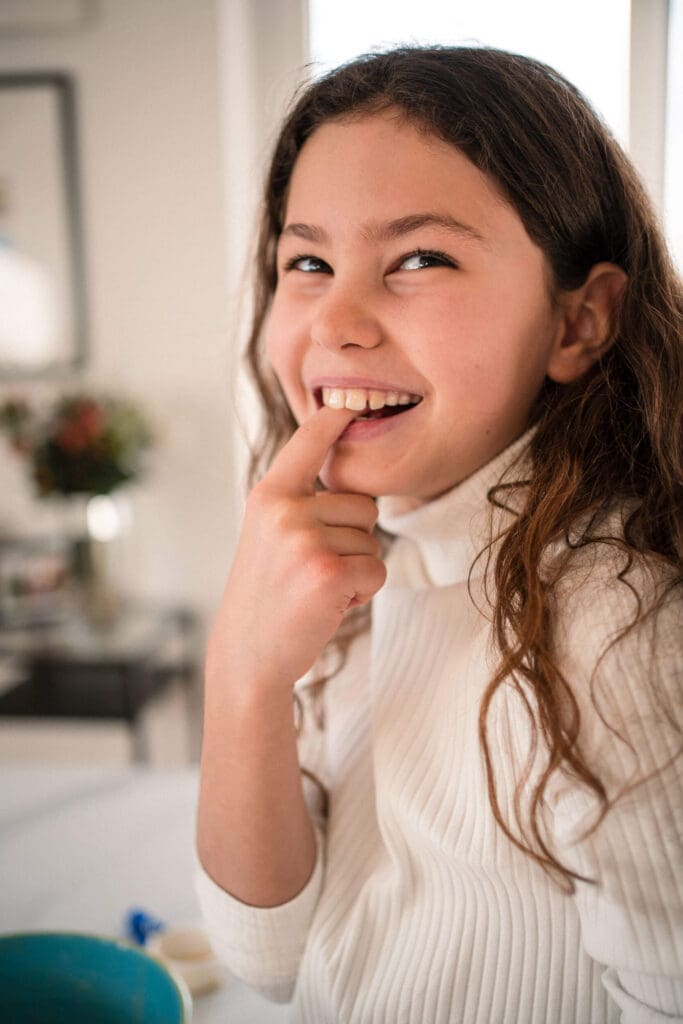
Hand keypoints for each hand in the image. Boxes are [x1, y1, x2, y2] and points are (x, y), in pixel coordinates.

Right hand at [206, 406, 386, 694]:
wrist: (248, 654)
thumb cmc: (266, 594)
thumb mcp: (269, 535)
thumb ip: (301, 504)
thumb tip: (356, 487)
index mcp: (268, 495)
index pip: (307, 443)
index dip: (333, 419)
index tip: (349, 401)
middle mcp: (284, 510)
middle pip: (363, 505)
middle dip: (351, 539)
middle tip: (310, 569)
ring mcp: (305, 540)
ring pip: (372, 540)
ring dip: (355, 568)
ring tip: (314, 587)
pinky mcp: (328, 573)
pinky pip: (377, 569)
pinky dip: (362, 592)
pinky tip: (326, 605)